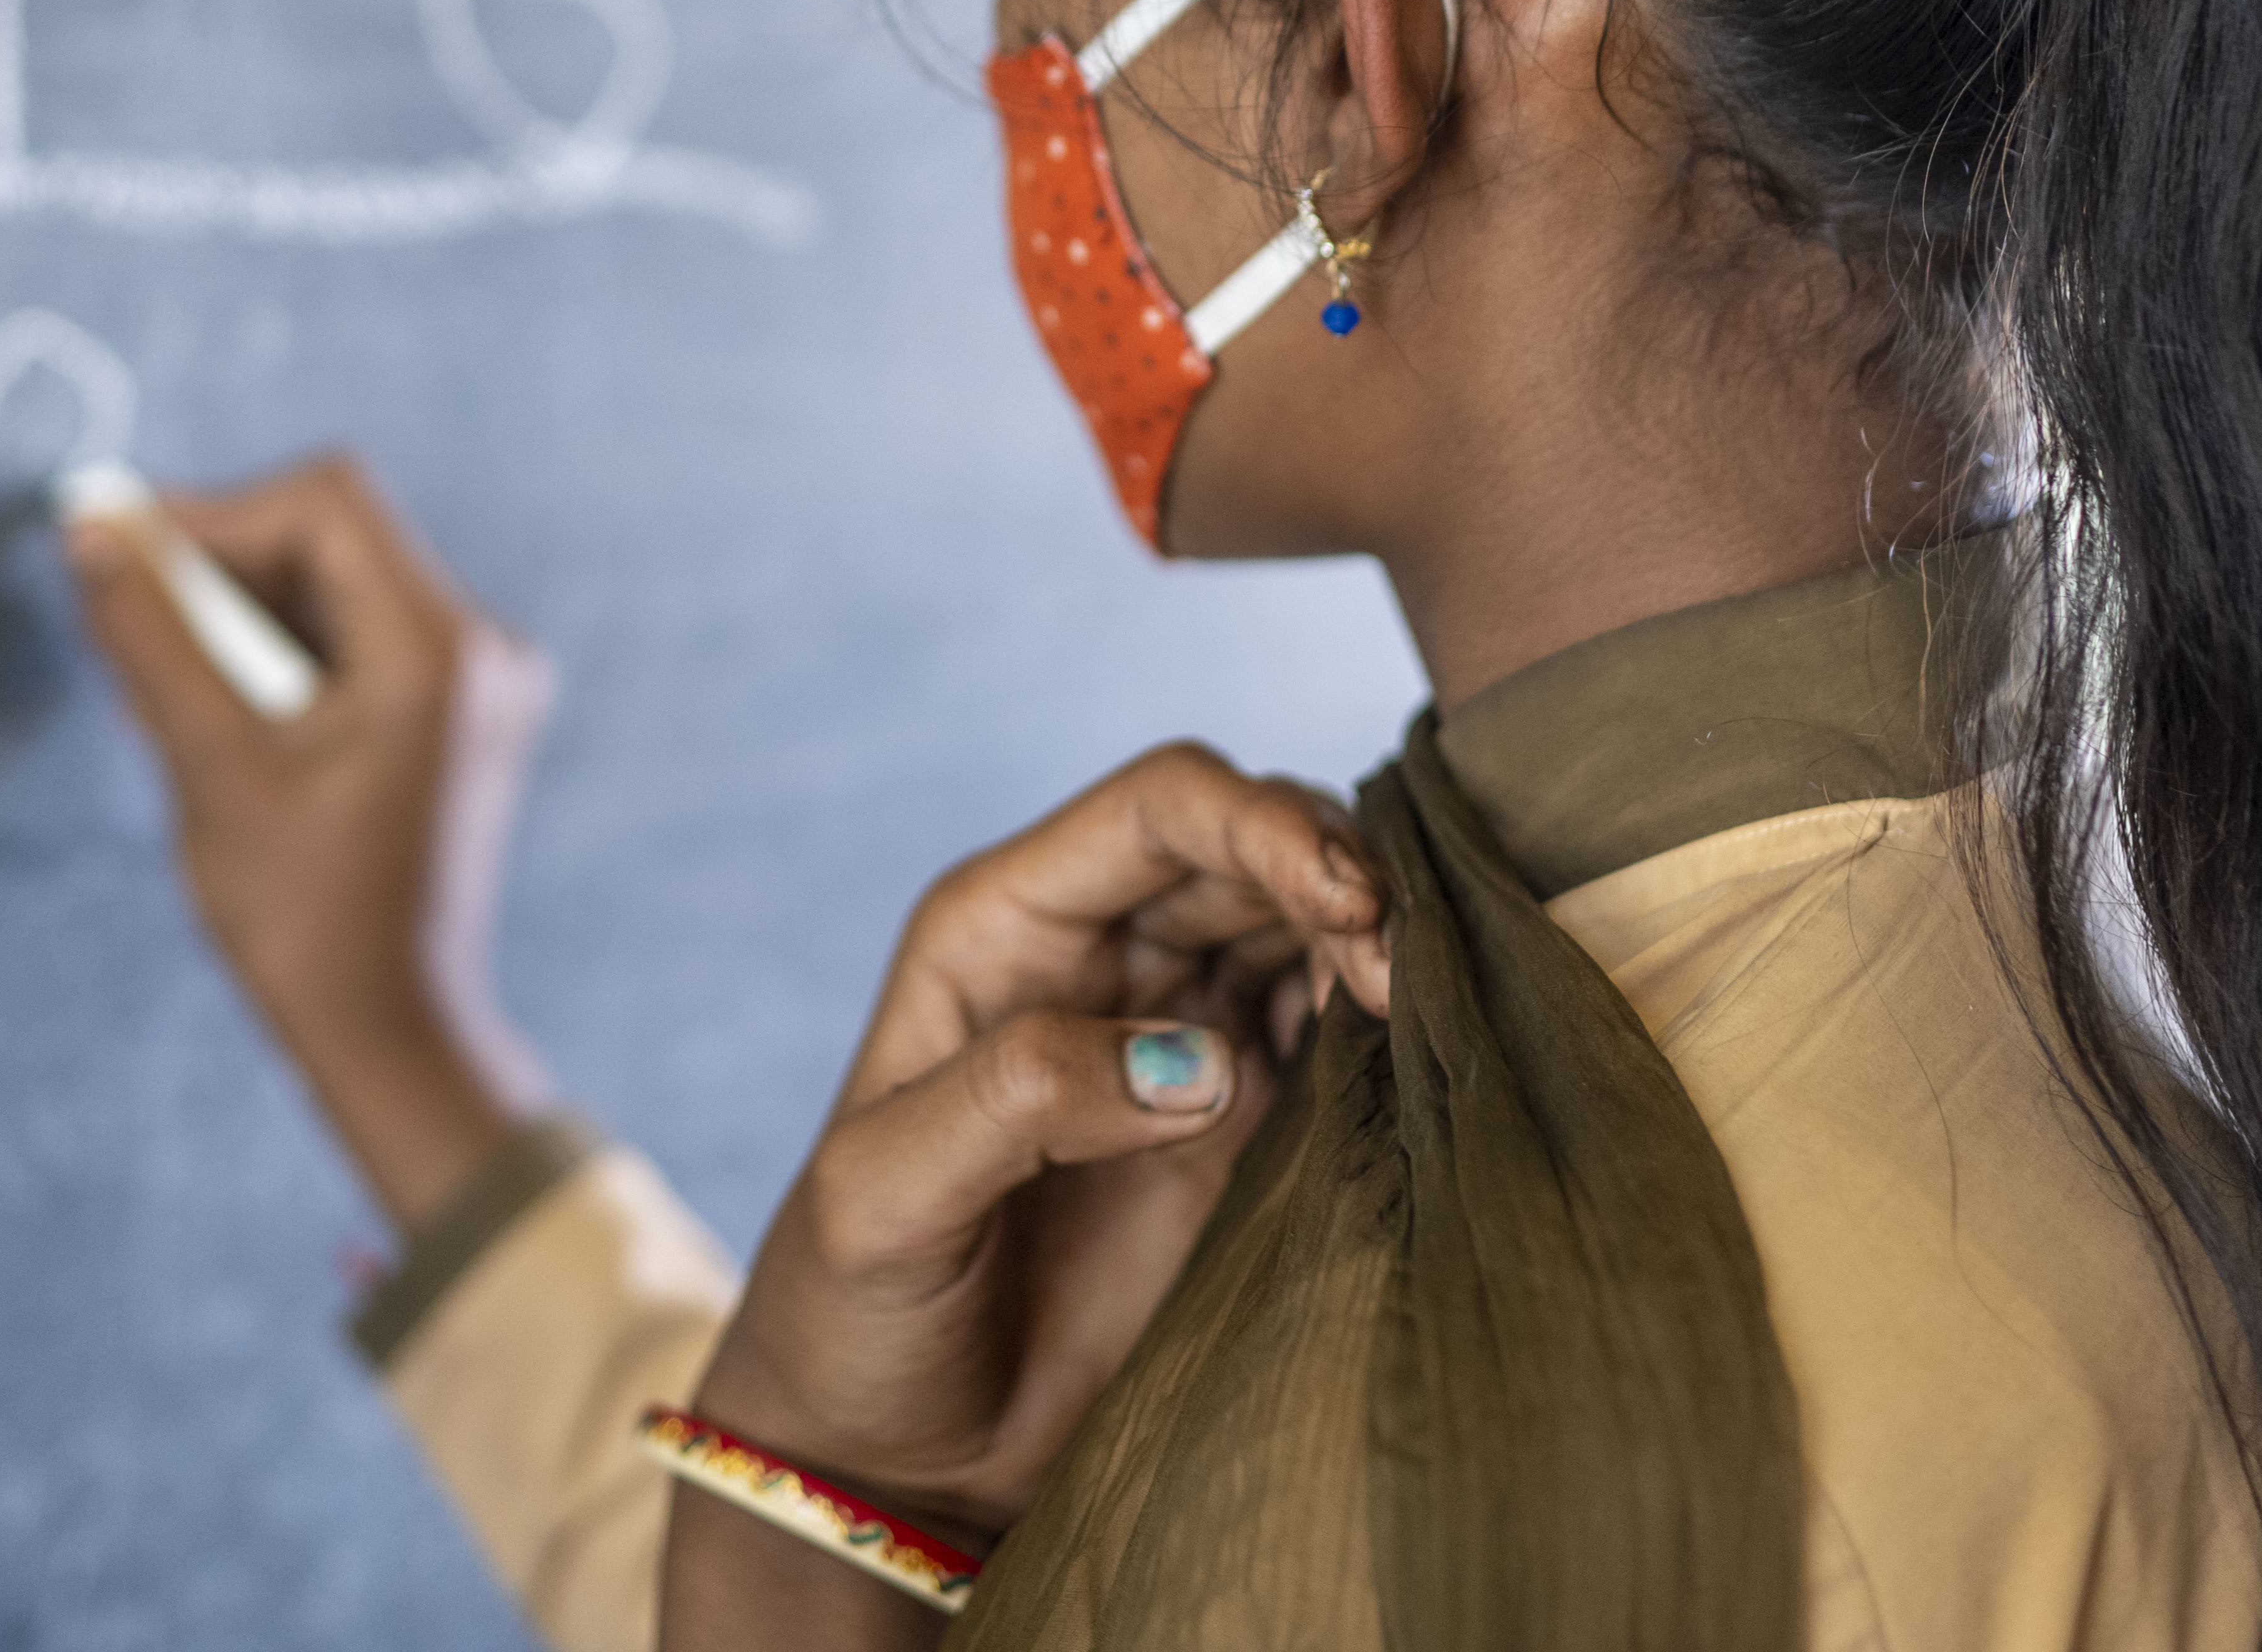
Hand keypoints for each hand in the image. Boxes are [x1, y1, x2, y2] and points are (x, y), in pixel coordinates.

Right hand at [70, 449, 555, 1228]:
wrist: (392, 1033)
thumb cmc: (305, 918)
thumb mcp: (212, 766)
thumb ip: (152, 638)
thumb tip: (91, 533)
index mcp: (438, 653)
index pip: (324, 503)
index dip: (214, 512)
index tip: (122, 549)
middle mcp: (481, 649)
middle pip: (332, 538)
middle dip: (217, 566)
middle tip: (116, 608)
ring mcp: (478, 682)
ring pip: (337, 587)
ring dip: (238, 614)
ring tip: (146, 677)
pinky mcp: (457, 715)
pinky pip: (358, 641)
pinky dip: (277, 656)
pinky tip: (202, 706)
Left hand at [667, 740, 1390, 1643]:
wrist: (895, 1453)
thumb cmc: (850, 1310)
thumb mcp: (884, 1196)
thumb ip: (1016, 1102)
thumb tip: (1193, 1064)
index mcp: (1004, 926)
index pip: (1159, 808)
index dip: (1260, 825)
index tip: (1344, 900)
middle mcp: (1099, 958)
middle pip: (1251, 849)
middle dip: (1340, 878)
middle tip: (1396, 973)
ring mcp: (1174, 1037)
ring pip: (1304, 927)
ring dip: (1374, 945)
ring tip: (1411, 1010)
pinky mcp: (1237, 1128)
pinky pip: (1329, 1035)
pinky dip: (1377, 1026)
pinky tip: (1404, 1055)